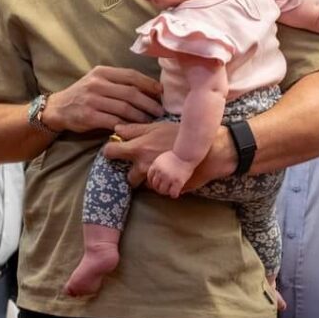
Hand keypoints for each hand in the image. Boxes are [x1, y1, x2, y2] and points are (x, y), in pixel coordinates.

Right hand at [40, 66, 162, 133]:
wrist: (58, 108)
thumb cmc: (83, 95)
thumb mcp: (97, 81)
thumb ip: (118, 83)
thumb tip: (148, 89)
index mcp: (102, 72)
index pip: (131, 75)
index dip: (149, 84)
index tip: (161, 93)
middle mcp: (97, 84)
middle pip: (131, 93)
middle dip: (149, 103)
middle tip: (160, 111)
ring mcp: (92, 100)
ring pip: (125, 108)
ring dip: (141, 116)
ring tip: (150, 121)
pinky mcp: (89, 116)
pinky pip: (113, 121)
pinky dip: (126, 125)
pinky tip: (133, 128)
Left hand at [106, 121, 234, 191]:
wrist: (209, 149)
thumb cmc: (181, 135)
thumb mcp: (156, 126)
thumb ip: (134, 129)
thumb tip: (116, 129)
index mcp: (138, 149)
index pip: (110, 152)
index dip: (110, 152)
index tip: (114, 152)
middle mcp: (143, 166)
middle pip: (128, 178)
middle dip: (134, 173)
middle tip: (143, 166)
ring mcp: (155, 180)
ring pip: (145, 186)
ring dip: (149, 180)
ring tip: (160, 172)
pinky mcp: (168, 189)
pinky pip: (160, 190)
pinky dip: (163, 185)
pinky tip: (170, 176)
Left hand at [146, 150, 197, 197]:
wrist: (186, 153)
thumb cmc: (177, 154)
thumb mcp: (162, 158)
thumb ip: (158, 166)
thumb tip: (156, 173)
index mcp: (155, 166)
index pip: (150, 178)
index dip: (153, 182)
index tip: (157, 185)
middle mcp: (160, 173)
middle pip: (155, 185)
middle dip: (159, 188)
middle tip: (164, 190)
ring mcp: (168, 178)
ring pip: (162, 191)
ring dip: (166, 192)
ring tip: (170, 192)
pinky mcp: (177, 182)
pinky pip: (173, 193)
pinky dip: (174, 195)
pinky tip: (176, 193)